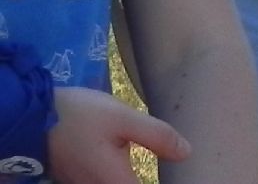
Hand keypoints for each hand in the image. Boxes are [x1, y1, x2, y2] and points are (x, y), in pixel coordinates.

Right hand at [48, 85, 187, 183]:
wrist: (33, 119)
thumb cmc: (81, 117)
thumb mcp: (124, 119)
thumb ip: (156, 136)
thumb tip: (186, 153)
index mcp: (116, 182)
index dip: (166, 182)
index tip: (180, 172)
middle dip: (144, 176)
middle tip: (170, 155)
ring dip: (132, 175)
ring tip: (156, 157)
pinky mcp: (79, 179)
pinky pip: (107, 180)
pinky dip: (120, 173)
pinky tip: (126, 156)